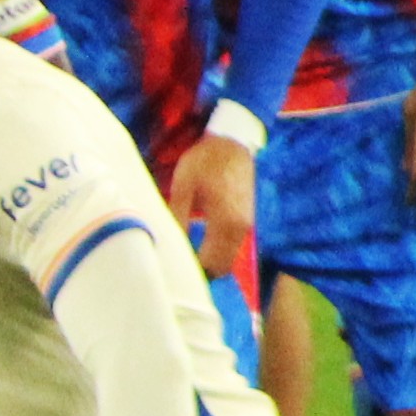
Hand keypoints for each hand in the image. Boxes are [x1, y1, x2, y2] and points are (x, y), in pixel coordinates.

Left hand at [164, 134, 255, 276]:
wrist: (232, 143)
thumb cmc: (205, 161)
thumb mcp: (184, 187)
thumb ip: (178, 218)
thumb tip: (169, 246)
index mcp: (226, 222)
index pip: (210, 264)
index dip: (192, 272)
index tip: (171, 270)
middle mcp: (240, 229)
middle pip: (221, 268)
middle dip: (201, 272)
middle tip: (176, 268)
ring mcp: (246, 226)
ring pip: (228, 260)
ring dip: (210, 264)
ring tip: (184, 258)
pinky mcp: (246, 221)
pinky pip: (231, 248)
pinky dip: (217, 253)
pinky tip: (198, 246)